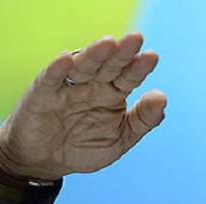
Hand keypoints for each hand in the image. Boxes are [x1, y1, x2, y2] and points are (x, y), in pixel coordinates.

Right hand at [0, 32, 166, 180]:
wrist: (44, 162)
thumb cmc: (82, 147)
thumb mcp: (119, 140)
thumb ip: (142, 121)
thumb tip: (162, 98)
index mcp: (112, 93)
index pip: (128, 76)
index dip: (139, 68)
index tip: (151, 57)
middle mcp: (92, 85)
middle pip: (109, 65)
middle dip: (121, 53)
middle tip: (135, 39)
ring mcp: (67, 86)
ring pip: (83, 67)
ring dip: (95, 55)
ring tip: (108, 44)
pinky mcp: (43, 93)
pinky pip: (51, 78)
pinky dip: (58, 69)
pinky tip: (67, 59)